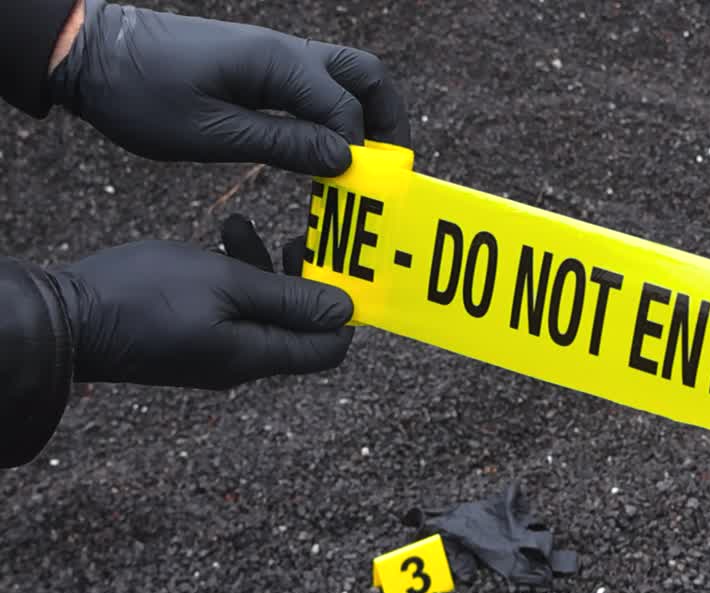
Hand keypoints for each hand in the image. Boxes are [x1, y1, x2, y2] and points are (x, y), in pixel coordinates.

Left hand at [49, 0, 409, 175]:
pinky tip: (325, 151)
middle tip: (389, 169)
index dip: (360, 154)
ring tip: (365, 165)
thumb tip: (344, 159)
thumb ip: (282, 144)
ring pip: (346, 76)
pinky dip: (335, 115)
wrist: (91, 54)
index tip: (361, 195)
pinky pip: (317, 85)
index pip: (346, 109)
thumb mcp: (209, 133)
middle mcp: (284, 51)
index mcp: (275, 63)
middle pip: (366, 75)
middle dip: (388, 121)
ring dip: (365, 117)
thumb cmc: (140, 94)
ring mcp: (274, 56)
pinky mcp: (259, 66)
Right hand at [49, 219, 354, 389]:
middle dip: (306, 277)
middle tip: (301, 236)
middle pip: (300, 325)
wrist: (64, 317)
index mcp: (257, 355)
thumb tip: (345, 311)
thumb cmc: (144, 296)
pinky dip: (232, 270)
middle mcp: (243, 361)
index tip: (342, 263)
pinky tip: (220, 234)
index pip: (330, 348)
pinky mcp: (191, 334)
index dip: (344, 308)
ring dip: (263, 264)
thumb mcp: (226, 284)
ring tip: (242, 225)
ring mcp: (216, 349)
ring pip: (263, 307)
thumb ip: (288, 298)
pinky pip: (230, 305)